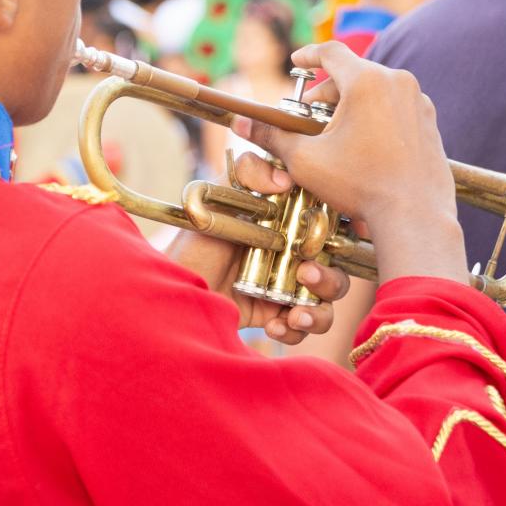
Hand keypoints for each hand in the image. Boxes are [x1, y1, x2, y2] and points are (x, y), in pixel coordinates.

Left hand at [164, 155, 351, 343]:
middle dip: (329, 280)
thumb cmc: (193, 241)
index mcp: (284, 227)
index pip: (325, 232)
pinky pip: (301, 328)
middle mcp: (288, 257)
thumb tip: (286, 179)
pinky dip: (294, 331)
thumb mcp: (217, 199)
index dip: (331, 238)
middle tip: (306, 276)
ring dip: (319, 312)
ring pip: (325, 303)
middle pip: (335, 271)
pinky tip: (273, 326)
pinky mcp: (271, 315)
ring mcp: (281, 288)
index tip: (321, 240)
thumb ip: (247, 175)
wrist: (170, 289)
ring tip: (295, 315)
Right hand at [238, 42, 468, 285]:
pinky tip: (362, 144)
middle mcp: (398, 83)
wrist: (414, 215)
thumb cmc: (361, 185)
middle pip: (354, 72)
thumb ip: (272, 136)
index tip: (297, 62)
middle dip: (327, 91)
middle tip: (308, 113)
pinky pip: (396, 107)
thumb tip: (242, 124)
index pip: (331, 52)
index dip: (308, 55)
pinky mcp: (429, 122)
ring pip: (376, 89)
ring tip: (334, 131)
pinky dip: (375, 116)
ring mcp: (418, 102)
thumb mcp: (306, 160)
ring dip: (352, 103)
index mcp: (367, 82)